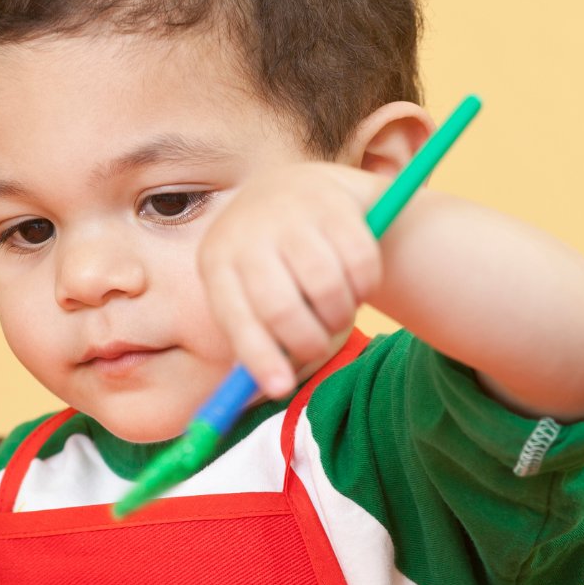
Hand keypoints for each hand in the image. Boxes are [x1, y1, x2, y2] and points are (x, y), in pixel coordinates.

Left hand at [199, 162, 384, 397]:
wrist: (297, 191)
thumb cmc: (273, 266)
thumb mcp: (253, 298)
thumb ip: (260, 348)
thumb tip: (267, 393)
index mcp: (217, 261)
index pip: (236, 318)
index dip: (259, 358)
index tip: (282, 390)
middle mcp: (248, 232)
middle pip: (281, 307)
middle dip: (307, 341)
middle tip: (321, 346)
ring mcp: (291, 213)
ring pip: (326, 288)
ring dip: (340, 314)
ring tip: (336, 311)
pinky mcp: (334, 204)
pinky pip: (360, 264)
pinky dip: (365, 286)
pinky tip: (355, 283)